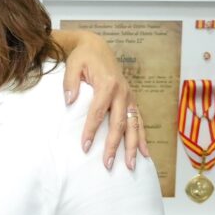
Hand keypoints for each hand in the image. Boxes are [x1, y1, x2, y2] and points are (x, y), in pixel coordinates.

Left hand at [62, 31, 149, 170]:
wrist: (97, 47)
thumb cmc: (83, 58)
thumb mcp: (72, 65)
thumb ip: (70, 83)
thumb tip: (69, 101)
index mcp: (107, 84)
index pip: (98, 112)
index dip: (92, 130)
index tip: (85, 147)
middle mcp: (122, 92)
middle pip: (119, 123)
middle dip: (114, 145)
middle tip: (108, 164)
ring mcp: (130, 98)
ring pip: (134, 125)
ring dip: (132, 147)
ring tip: (131, 166)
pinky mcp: (132, 101)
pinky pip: (140, 122)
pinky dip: (143, 138)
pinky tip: (145, 154)